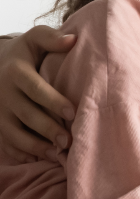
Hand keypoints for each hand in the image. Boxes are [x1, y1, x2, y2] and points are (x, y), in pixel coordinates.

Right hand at [0, 26, 76, 162]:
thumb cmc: (24, 54)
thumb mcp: (33, 39)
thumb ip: (51, 38)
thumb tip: (73, 40)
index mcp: (16, 72)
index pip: (35, 88)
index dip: (53, 101)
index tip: (73, 112)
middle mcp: (4, 93)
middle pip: (26, 115)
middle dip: (47, 129)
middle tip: (68, 141)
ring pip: (13, 133)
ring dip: (35, 146)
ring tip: (56, 154)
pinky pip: (6, 142)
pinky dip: (20, 153)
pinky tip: (37, 160)